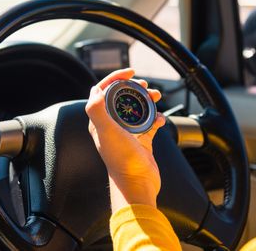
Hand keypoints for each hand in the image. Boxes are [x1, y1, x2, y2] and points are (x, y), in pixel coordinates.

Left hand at [85, 68, 165, 211]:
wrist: (137, 183)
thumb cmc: (121, 159)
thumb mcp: (106, 131)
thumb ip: (96, 110)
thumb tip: (95, 89)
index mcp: (100, 121)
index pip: (103, 91)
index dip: (115, 78)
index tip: (130, 72)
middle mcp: (111, 126)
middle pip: (122, 98)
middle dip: (134, 88)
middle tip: (145, 85)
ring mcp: (127, 133)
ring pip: (137, 109)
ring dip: (147, 100)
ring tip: (157, 97)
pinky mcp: (141, 141)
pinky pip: (149, 124)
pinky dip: (156, 119)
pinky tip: (160, 120)